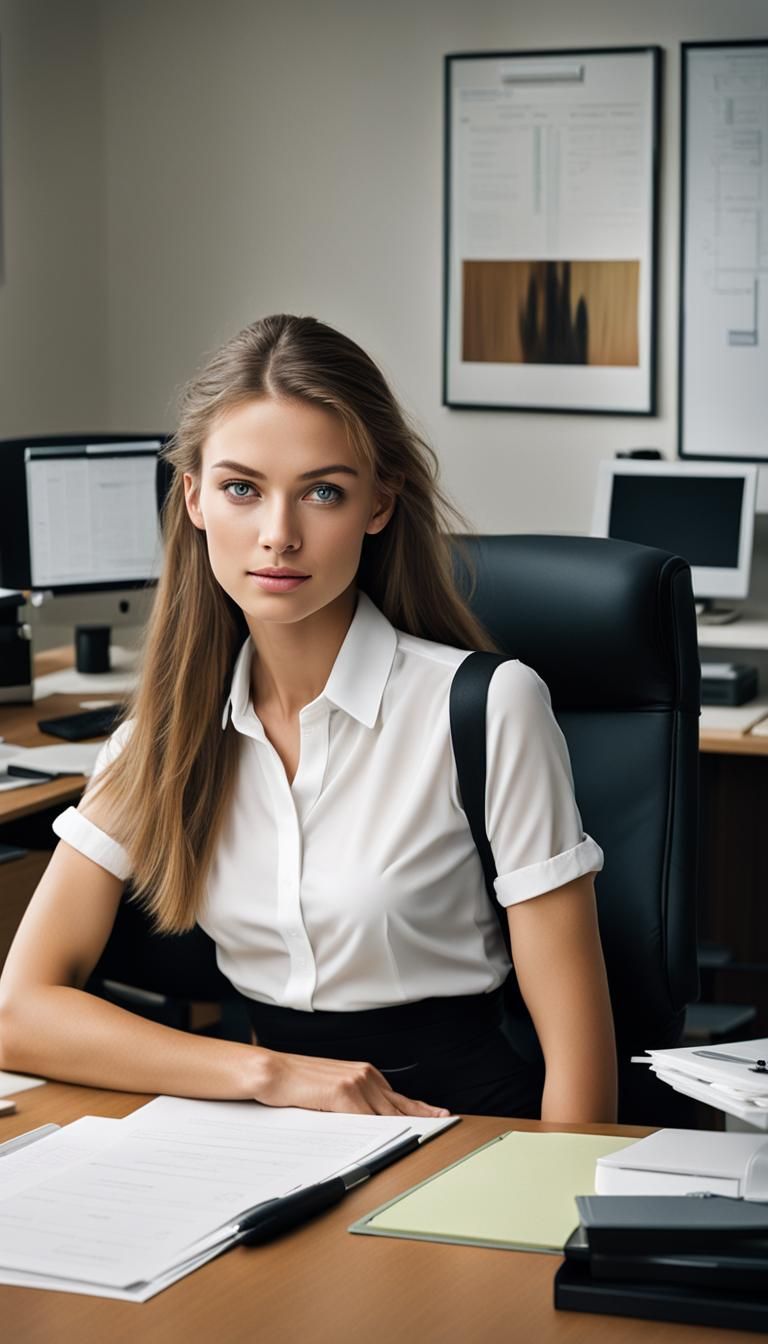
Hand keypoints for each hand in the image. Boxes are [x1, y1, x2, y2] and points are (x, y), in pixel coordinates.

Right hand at [256, 1049, 449, 1116]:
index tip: (440, 1114)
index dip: (421, 1107)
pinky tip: (395, 1137)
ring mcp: (356, 1083)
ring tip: (427, 1135)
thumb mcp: (333, 1089)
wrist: (272, 1071)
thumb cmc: (297, 1083)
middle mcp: (364, 1075)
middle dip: (422, 1117)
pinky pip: (367, 1118)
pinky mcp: (342, 1093)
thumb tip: (372, 1123)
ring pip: (388, 1113)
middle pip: (400, 1104)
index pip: (399, 1096)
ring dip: (407, 1126)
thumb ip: (355, 1102)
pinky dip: (382, 1129)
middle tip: (444, 1124)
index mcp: (363, 1073)